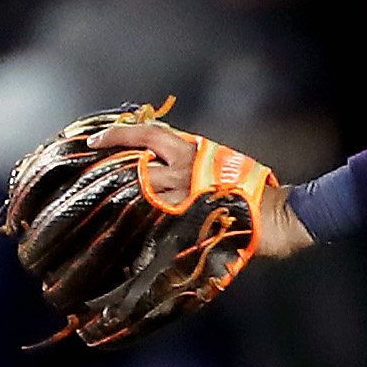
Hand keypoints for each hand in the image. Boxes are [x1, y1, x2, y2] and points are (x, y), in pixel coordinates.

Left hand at [83, 112, 308, 259]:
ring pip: (143, 194)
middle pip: (137, 164)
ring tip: (99, 202)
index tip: (93, 140)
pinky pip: (158, 224)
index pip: (149, 135)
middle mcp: (186, 172)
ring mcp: (187, 199)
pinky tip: (123, 232)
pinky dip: (140, 227)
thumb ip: (193, 161)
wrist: (282, 217)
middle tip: (84, 171)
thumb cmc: (254, 191)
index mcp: (194, 153)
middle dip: (110, 167)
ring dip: (120, 197)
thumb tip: (164, 162)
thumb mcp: (222, 164)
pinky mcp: (191, 224)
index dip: (118, 135)